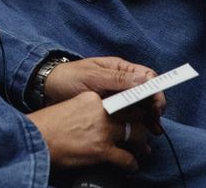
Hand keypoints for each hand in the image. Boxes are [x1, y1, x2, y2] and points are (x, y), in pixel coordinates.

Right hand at [27, 91, 149, 170]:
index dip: (135, 105)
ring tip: (143, 148)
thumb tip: (104, 115)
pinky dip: (132, 164)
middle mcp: (101, 111)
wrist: (38, 139)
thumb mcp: (73, 106)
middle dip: (143, 122)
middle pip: (133, 114)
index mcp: (93, 98)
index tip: (141, 110)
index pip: (122, 98)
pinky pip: (127, 158)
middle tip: (147, 130)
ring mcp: (103, 131)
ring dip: (142, 143)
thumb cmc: (50, 124)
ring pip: (136, 134)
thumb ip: (91, 107)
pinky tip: (132, 166)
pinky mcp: (102, 150)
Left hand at [44, 57, 164, 132]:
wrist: (48, 90)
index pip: (147, 77)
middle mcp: (122, 82)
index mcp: (120, 68)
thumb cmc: (69, 77)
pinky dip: (137, 125)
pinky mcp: (111, 111)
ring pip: (140, 107)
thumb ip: (117, 79)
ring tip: (152, 134)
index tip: (157, 106)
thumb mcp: (92, 76)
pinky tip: (140, 137)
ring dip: (148, 119)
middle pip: (147, 94)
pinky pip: (128, 117)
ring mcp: (117, 97)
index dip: (156, 90)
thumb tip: (144, 81)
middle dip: (154, 108)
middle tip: (155, 123)